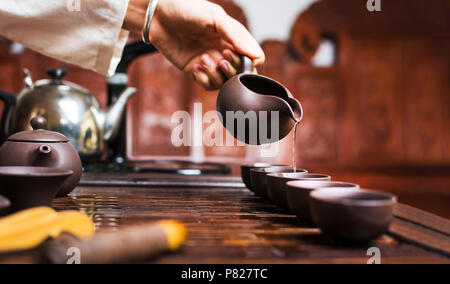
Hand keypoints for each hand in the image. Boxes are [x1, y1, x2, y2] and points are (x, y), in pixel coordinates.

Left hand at [125, 0, 264, 89]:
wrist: (158, 16)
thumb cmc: (186, 9)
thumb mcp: (215, 17)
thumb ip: (236, 36)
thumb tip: (256, 55)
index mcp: (233, 38)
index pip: (253, 58)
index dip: (248, 62)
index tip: (234, 54)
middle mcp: (224, 51)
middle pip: (240, 73)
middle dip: (232, 70)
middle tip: (220, 58)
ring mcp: (210, 62)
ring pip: (224, 82)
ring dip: (215, 74)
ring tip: (202, 59)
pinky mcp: (196, 71)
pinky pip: (208, 85)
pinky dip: (203, 79)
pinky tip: (195, 67)